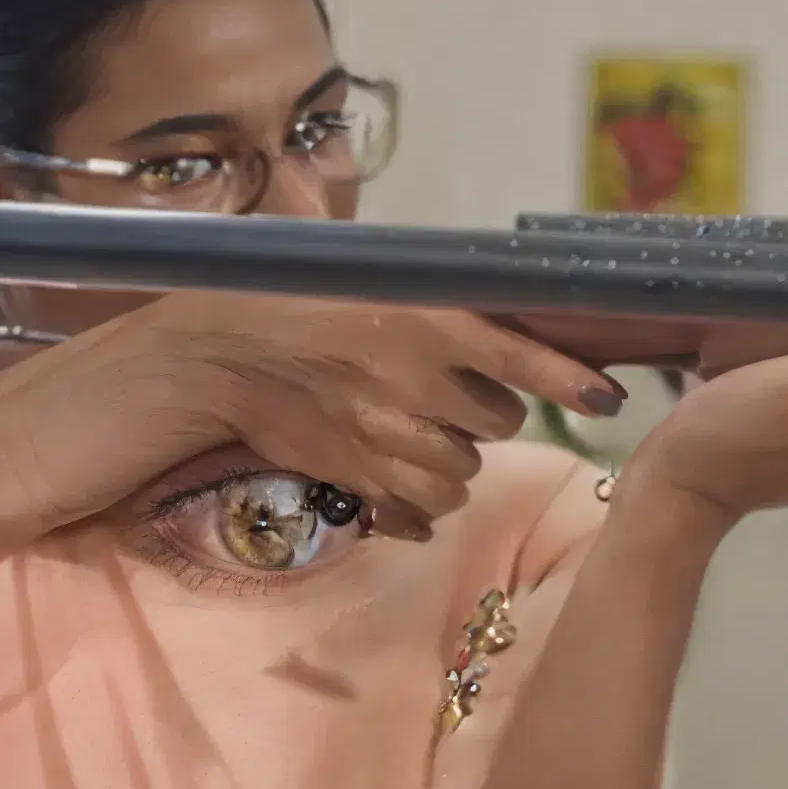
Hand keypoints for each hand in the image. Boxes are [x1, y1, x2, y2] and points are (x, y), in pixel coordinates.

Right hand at [27, 294, 618, 535]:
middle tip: (436, 398)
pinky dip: (410, 504)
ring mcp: (382, 434)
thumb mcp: (341, 277)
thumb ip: (412, 295)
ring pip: (460, 471)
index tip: (609, 393)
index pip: (522, 348)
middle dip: (479, 416)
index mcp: (415, 312)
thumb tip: (479, 302)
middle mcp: (410, 374)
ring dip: (441, 462)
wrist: (179, 362)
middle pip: (498, 420)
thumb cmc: (258, 305)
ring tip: (390, 433)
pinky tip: (378, 479)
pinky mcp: (354, 481)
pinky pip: (420, 511)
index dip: (571, 376)